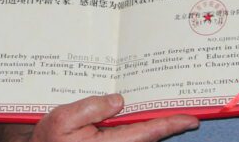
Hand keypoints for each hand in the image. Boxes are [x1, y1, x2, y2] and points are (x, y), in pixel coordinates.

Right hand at [27, 94, 197, 141]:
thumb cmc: (46, 140)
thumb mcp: (63, 119)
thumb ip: (91, 107)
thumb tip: (119, 100)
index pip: (148, 133)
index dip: (171, 124)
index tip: (191, 118)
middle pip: (147, 134)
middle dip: (165, 120)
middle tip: (183, 106)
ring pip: (138, 135)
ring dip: (150, 121)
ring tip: (163, 104)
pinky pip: (127, 135)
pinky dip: (136, 123)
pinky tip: (137, 111)